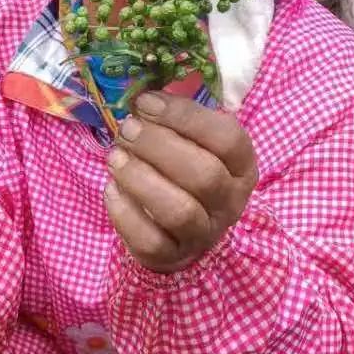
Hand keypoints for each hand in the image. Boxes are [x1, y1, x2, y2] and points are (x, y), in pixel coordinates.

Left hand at [104, 93, 256, 273]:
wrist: (179, 231)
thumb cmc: (184, 171)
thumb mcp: (193, 142)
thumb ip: (177, 118)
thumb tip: (142, 97)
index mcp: (242, 166)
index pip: (227, 139)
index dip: (185, 117)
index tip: (146, 102)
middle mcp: (230, 202)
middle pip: (204, 175)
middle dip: (159, 146)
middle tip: (127, 129)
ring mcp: (203, 234)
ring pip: (179, 210)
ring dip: (141, 178)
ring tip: (115, 157)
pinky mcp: (172, 256)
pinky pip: (150, 240)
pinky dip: (125, 213)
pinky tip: (111, 189)